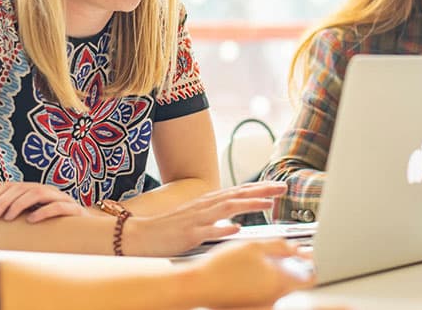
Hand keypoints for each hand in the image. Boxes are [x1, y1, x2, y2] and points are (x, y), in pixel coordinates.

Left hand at [0, 181, 86, 222]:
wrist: (87, 232)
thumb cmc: (55, 228)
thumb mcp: (32, 221)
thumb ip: (17, 217)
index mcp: (36, 191)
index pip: (12, 185)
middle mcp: (48, 190)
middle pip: (22, 188)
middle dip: (3, 201)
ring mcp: (62, 198)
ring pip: (38, 193)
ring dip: (20, 204)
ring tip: (8, 218)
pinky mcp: (74, 210)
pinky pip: (58, 206)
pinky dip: (44, 212)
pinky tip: (32, 220)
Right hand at [124, 181, 287, 255]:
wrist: (139, 235)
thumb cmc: (167, 229)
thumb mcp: (195, 218)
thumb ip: (215, 216)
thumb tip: (235, 220)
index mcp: (207, 203)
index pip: (238, 192)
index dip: (259, 188)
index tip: (279, 186)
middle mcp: (204, 207)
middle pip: (237, 195)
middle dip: (261, 190)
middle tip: (283, 188)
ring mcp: (196, 219)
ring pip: (226, 208)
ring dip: (248, 204)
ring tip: (267, 203)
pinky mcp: (187, 235)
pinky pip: (207, 231)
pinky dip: (222, 229)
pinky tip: (236, 229)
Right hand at [186, 239, 314, 308]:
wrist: (198, 286)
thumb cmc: (222, 266)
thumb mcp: (254, 246)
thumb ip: (280, 246)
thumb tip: (299, 249)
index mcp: (279, 281)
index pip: (311, 276)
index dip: (312, 262)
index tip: (307, 251)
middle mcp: (275, 297)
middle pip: (294, 279)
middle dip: (290, 264)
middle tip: (276, 250)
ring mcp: (263, 303)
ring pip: (278, 284)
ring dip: (274, 270)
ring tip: (256, 259)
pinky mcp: (252, 304)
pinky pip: (265, 290)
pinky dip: (262, 279)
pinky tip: (246, 270)